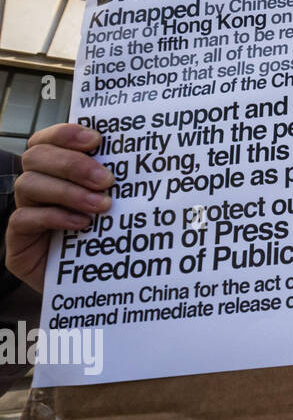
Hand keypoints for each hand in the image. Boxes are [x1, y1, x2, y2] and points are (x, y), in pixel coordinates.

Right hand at [6, 123, 113, 292]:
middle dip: (72, 164)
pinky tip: (81, 224)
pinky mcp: (19, 241)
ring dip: (67, 191)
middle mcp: (39, 187)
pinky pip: (23, 219)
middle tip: (106, 180)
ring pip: (28, 184)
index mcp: (59, 171)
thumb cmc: (117, 238)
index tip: (96, 139)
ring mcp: (26, 212)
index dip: (65, 134)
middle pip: (36, 156)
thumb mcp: (123, 204)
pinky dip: (54, 217)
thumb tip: (146, 153)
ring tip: (101, 206)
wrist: (107, 285)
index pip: (48, 140)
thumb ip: (123, 180)